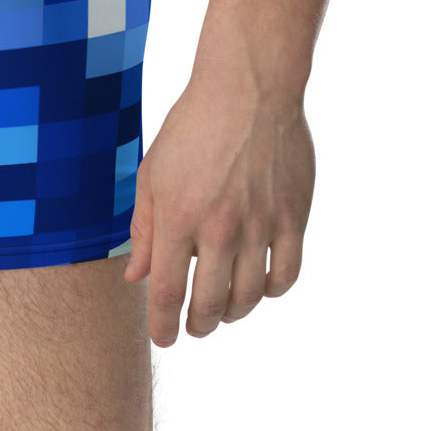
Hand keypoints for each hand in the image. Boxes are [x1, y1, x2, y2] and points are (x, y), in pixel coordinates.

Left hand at [124, 69, 314, 346]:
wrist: (246, 91)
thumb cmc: (190, 129)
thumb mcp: (152, 176)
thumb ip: (144, 230)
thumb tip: (136, 277)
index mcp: (178, 218)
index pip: (168, 292)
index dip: (163, 324)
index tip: (164, 340)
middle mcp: (220, 228)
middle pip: (210, 303)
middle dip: (197, 324)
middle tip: (193, 327)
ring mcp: (260, 224)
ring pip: (250, 296)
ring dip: (234, 313)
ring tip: (223, 312)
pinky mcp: (293, 216)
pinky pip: (287, 273)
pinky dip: (272, 291)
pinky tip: (260, 288)